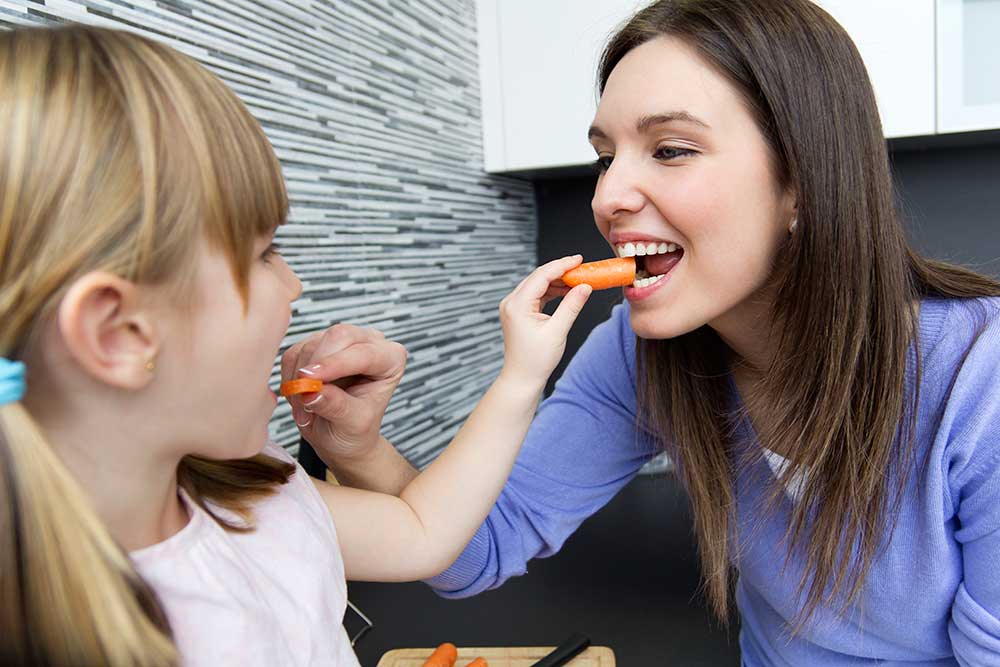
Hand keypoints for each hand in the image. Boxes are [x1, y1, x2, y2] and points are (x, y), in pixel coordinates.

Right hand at [280, 324, 406, 463]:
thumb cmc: (356, 430)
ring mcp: (339, 342)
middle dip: (315, 367)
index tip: (310, 379)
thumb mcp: (353, 424)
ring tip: (306, 409)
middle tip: (303, 396)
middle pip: (337, 336)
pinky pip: (293, 355)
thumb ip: (336, 406)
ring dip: (300, 380)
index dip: (335, 363)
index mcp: (390, 358)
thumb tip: (311, 392)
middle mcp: (368, 343)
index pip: (364, 351)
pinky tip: (301, 399)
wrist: (341, 438)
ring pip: (311, 346)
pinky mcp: (314, 347)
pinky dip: (290, 379)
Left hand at [498, 255, 591, 386]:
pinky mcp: (518, 312)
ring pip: (537, 284)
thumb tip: (585, 286)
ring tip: (577, 280)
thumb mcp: (558, 331)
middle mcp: (511, 302)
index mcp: (517, 305)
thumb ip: (572, 306)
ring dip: (557, 281)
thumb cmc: (536, 360)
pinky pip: (536, 295)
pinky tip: (566, 291)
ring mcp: (513, 306)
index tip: (579, 259)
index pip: (541, 276)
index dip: (562, 265)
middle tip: (582, 268)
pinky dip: (551, 291)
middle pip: (538, 277)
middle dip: (561, 270)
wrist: (522, 378)